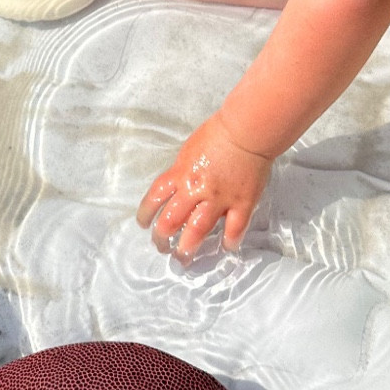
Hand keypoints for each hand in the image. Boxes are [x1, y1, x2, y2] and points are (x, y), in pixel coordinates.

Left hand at [136, 114, 271, 259]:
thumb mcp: (189, 150)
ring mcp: (218, 199)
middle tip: (162, 247)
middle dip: (162, 238)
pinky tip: (227, 247)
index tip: (143, 224)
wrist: (246, 132)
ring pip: (197, 230)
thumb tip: (177, 186)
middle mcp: (194, 189)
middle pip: (170, 220)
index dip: (145, 213)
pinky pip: (234, 228)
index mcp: (180, 174)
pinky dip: (230, 241)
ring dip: (188, 246)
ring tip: (184, 257)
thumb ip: (182, 171)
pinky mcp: (242, 203)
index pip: (154, 197)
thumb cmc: (217, 134)